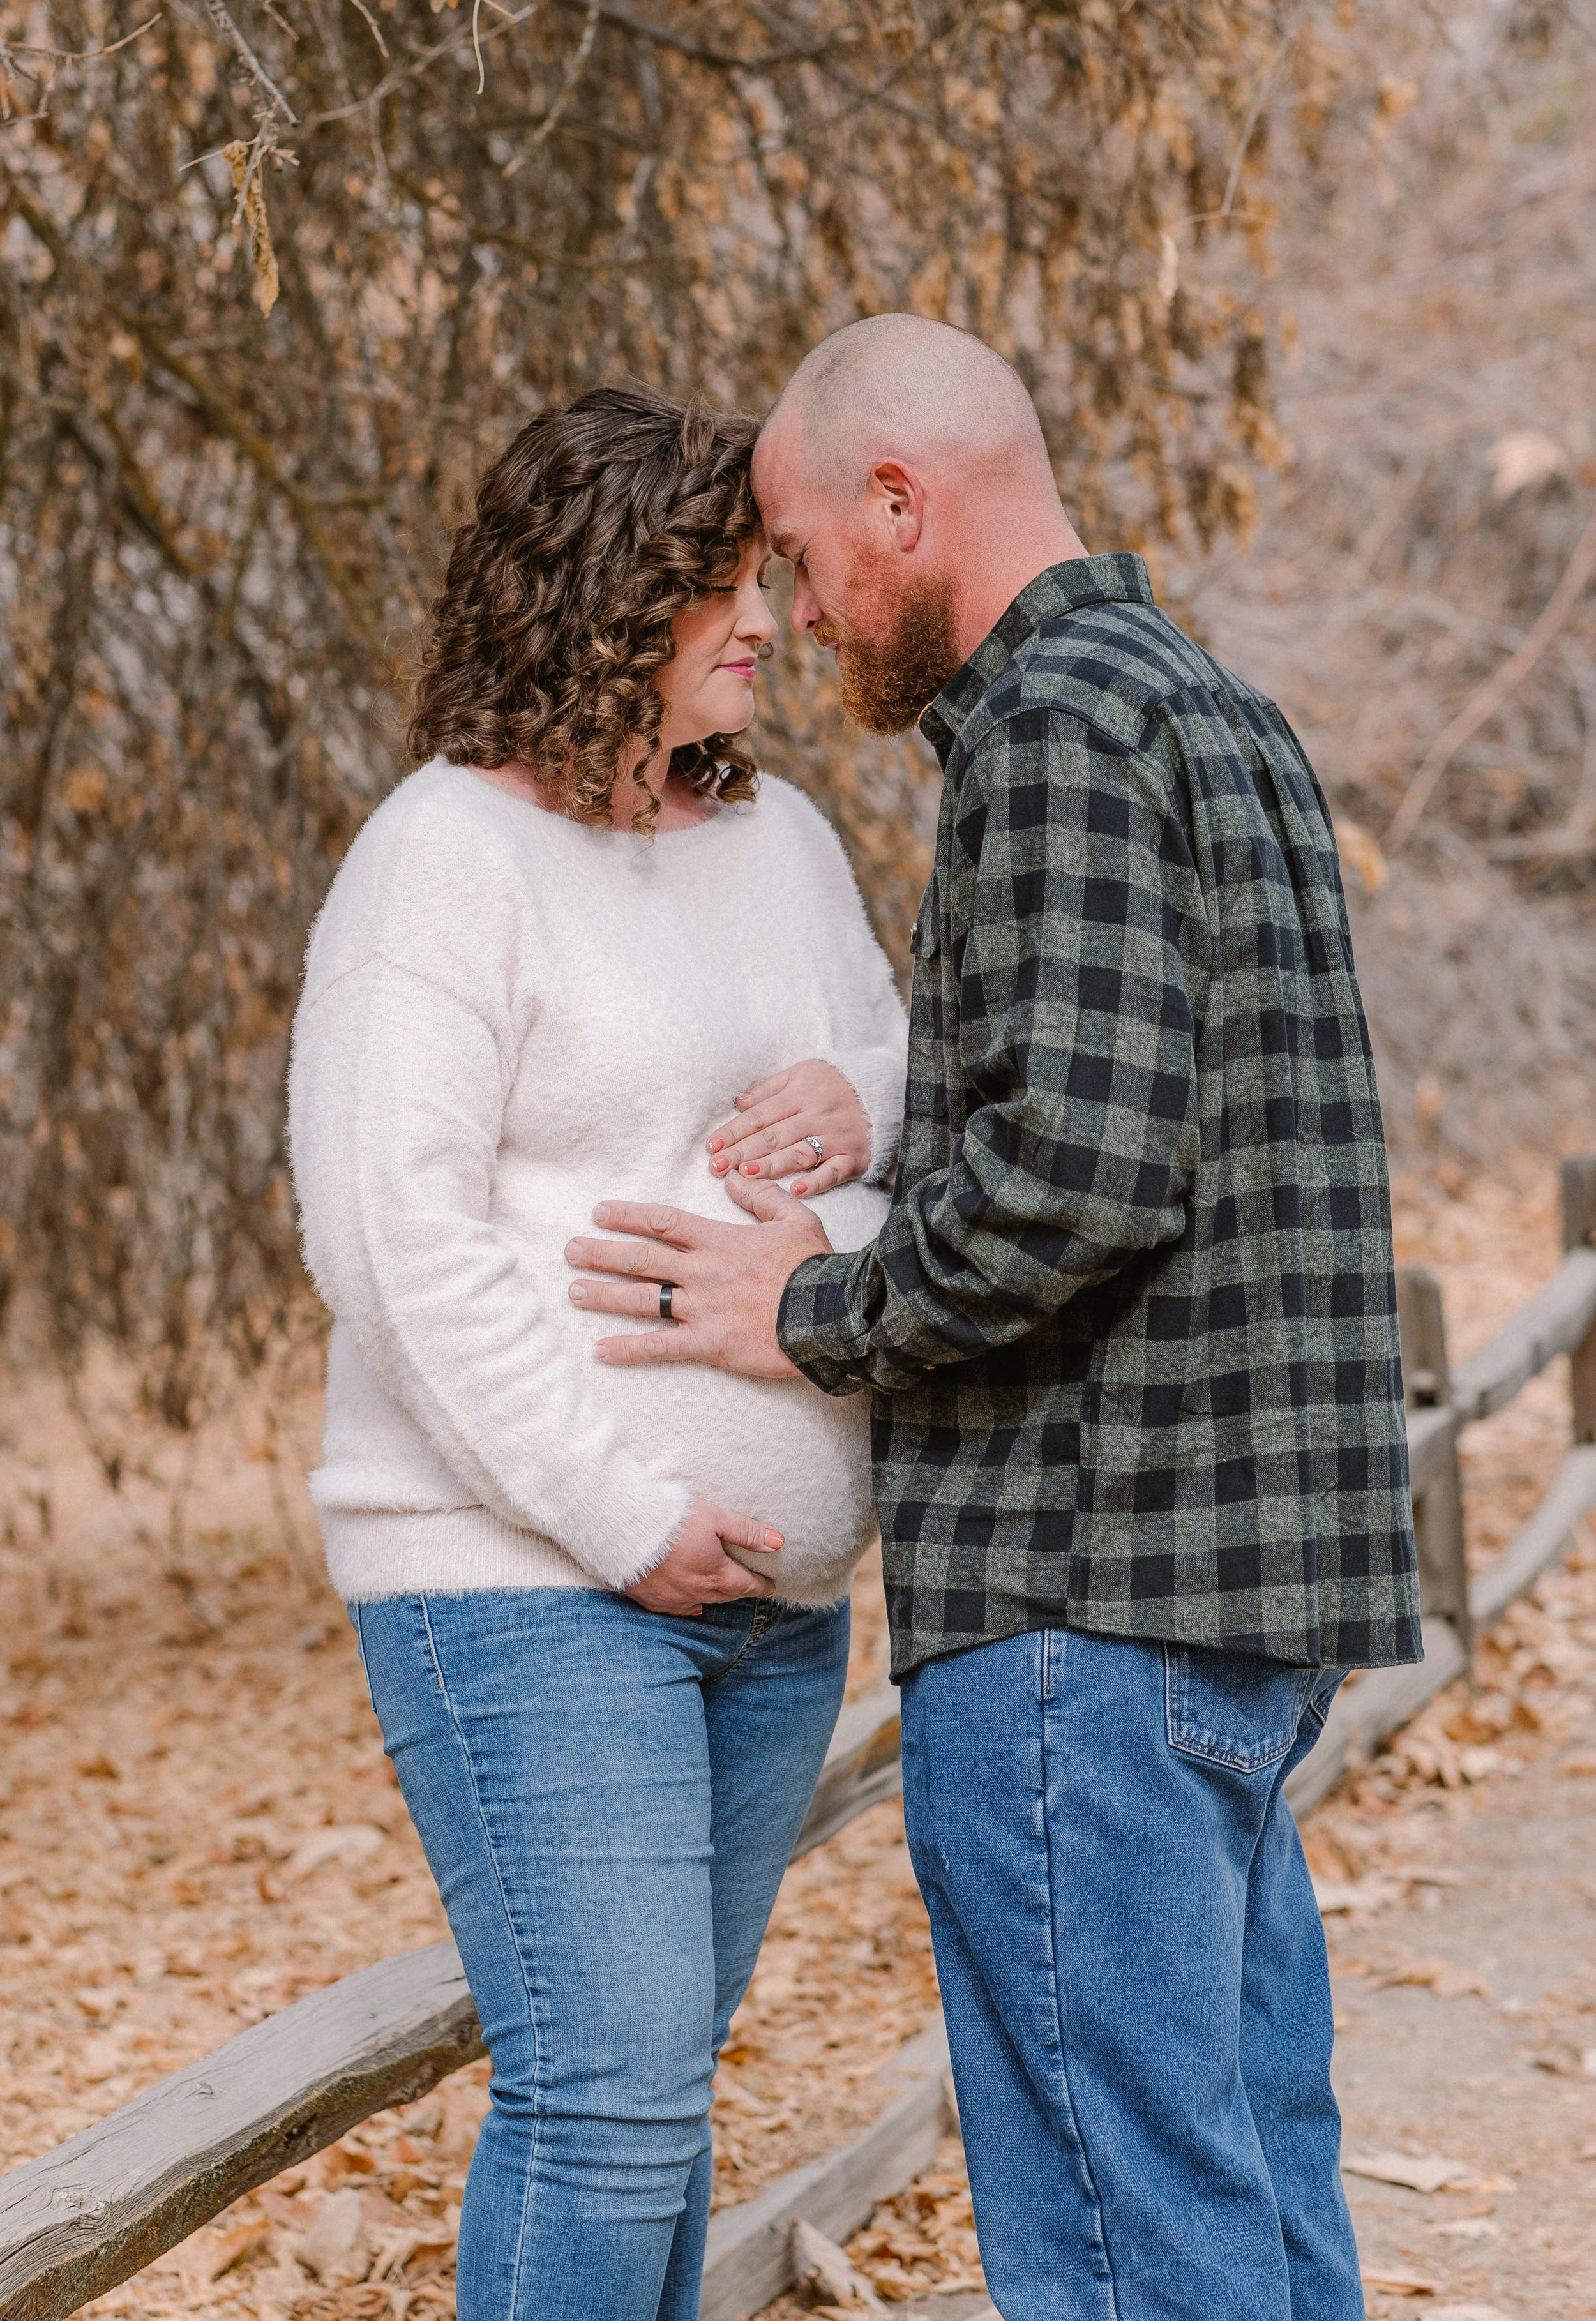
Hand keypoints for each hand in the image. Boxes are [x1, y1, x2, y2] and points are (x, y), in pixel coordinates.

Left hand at [566, 1174, 831, 1375]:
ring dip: (604, 1295)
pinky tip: (600, 1350)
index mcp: (720, 1240)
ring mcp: (702, 1308)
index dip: (628, 1216)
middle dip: (601, 1253)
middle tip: (570, 1250)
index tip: (599, 1212)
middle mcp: (702, 1272)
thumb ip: (761, 1196)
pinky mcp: (708, 1343)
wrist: (830, 1315)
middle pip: (641, 1259)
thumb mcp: (795, 1218)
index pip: (663, 1222)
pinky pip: (660, 1347)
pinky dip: (628, 1349)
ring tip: (573, 1292)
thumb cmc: (815, 1267)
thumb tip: (734, 1178)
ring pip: (642, 1299)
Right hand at [625, 1498, 783, 1616]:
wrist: (624, 1529)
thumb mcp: (715, 1518)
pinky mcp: (648, 1598)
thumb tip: (778, 1542)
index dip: (760, 1585)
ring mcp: (671, 1598)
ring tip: (724, 1594)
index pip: (745, 1584)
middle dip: (738, 1590)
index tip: (770, 1586)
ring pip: (700, 1603)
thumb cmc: (672, 1519)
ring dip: (714, 1598)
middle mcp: (695, 1591)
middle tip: (749, 1587)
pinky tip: (692, 1607)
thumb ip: (747, 1531)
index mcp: (715, 1573)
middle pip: (724, 1595)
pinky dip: (687, 1608)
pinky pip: (673, 1609)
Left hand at [707, 1059, 868, 1197]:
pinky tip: (796, 1191)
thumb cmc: (832, 1083)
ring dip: (772, 1165)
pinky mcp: (853, 1157)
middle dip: (743, 1152)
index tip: (712, 1147)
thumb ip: (768, 1089)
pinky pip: (834, 1171)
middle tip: (717, 1167)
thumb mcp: (800, 1074)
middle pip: (774, 1136)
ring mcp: (834, 1138)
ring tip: (746, 1175)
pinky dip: (817, 1182)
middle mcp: (815, 1116)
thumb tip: (737, 1103)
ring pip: (798, 1154)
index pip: (760, 1116)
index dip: (734, 1131)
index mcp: (799, 1095)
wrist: (882, 1090)